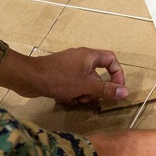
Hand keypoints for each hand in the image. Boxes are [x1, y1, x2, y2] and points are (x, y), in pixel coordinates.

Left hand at [0, 47, 127, 104]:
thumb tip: (126, 92)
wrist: (28, 78)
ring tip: (73, 99)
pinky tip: (63, 98)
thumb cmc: (59, 78)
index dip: (117, 74)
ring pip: (85, 83)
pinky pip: (73, 86)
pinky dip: (71, 94)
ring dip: (82, 94)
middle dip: (95, 90)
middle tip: (90, 98)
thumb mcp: (86, 86)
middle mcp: (81, 59)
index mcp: (89, 56)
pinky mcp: (60, 76)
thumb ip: (106, 90)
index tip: (117, 89)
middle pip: (98, 75)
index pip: (111, 60)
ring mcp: (69, 67)